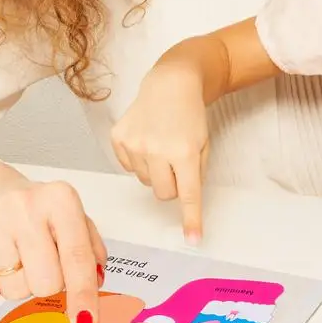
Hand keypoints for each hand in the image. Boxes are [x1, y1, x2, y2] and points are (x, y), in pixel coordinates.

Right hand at [0, 161, 105, 322]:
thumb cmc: (35, 212)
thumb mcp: (71, 220)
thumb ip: (90, 251)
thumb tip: (94, 285)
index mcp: (60, 199)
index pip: (77, 257)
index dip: (83, 293)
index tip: (86, 321)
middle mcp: (26, 204)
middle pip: (47, 283)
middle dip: (46, 283)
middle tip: (37, 261)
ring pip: (15, 290)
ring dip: (17, 282)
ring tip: (13, 254)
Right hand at [111, 63, 208, 242]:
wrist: (171, 84)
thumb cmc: (190, 116)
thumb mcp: (203, 145)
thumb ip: (195, 174)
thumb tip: (182, 201)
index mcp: (184, 152)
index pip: (188, 194)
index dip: (191, 219)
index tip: (193, 239)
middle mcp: (157, 149)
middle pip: (163, 193)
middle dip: (171, 184)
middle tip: (176, 163)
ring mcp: (134, 143)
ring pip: (145, 181)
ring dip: (154, 171)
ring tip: (160, 145)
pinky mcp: (118, 137)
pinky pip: (128, 167)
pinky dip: (138, 160)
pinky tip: (146, 140)